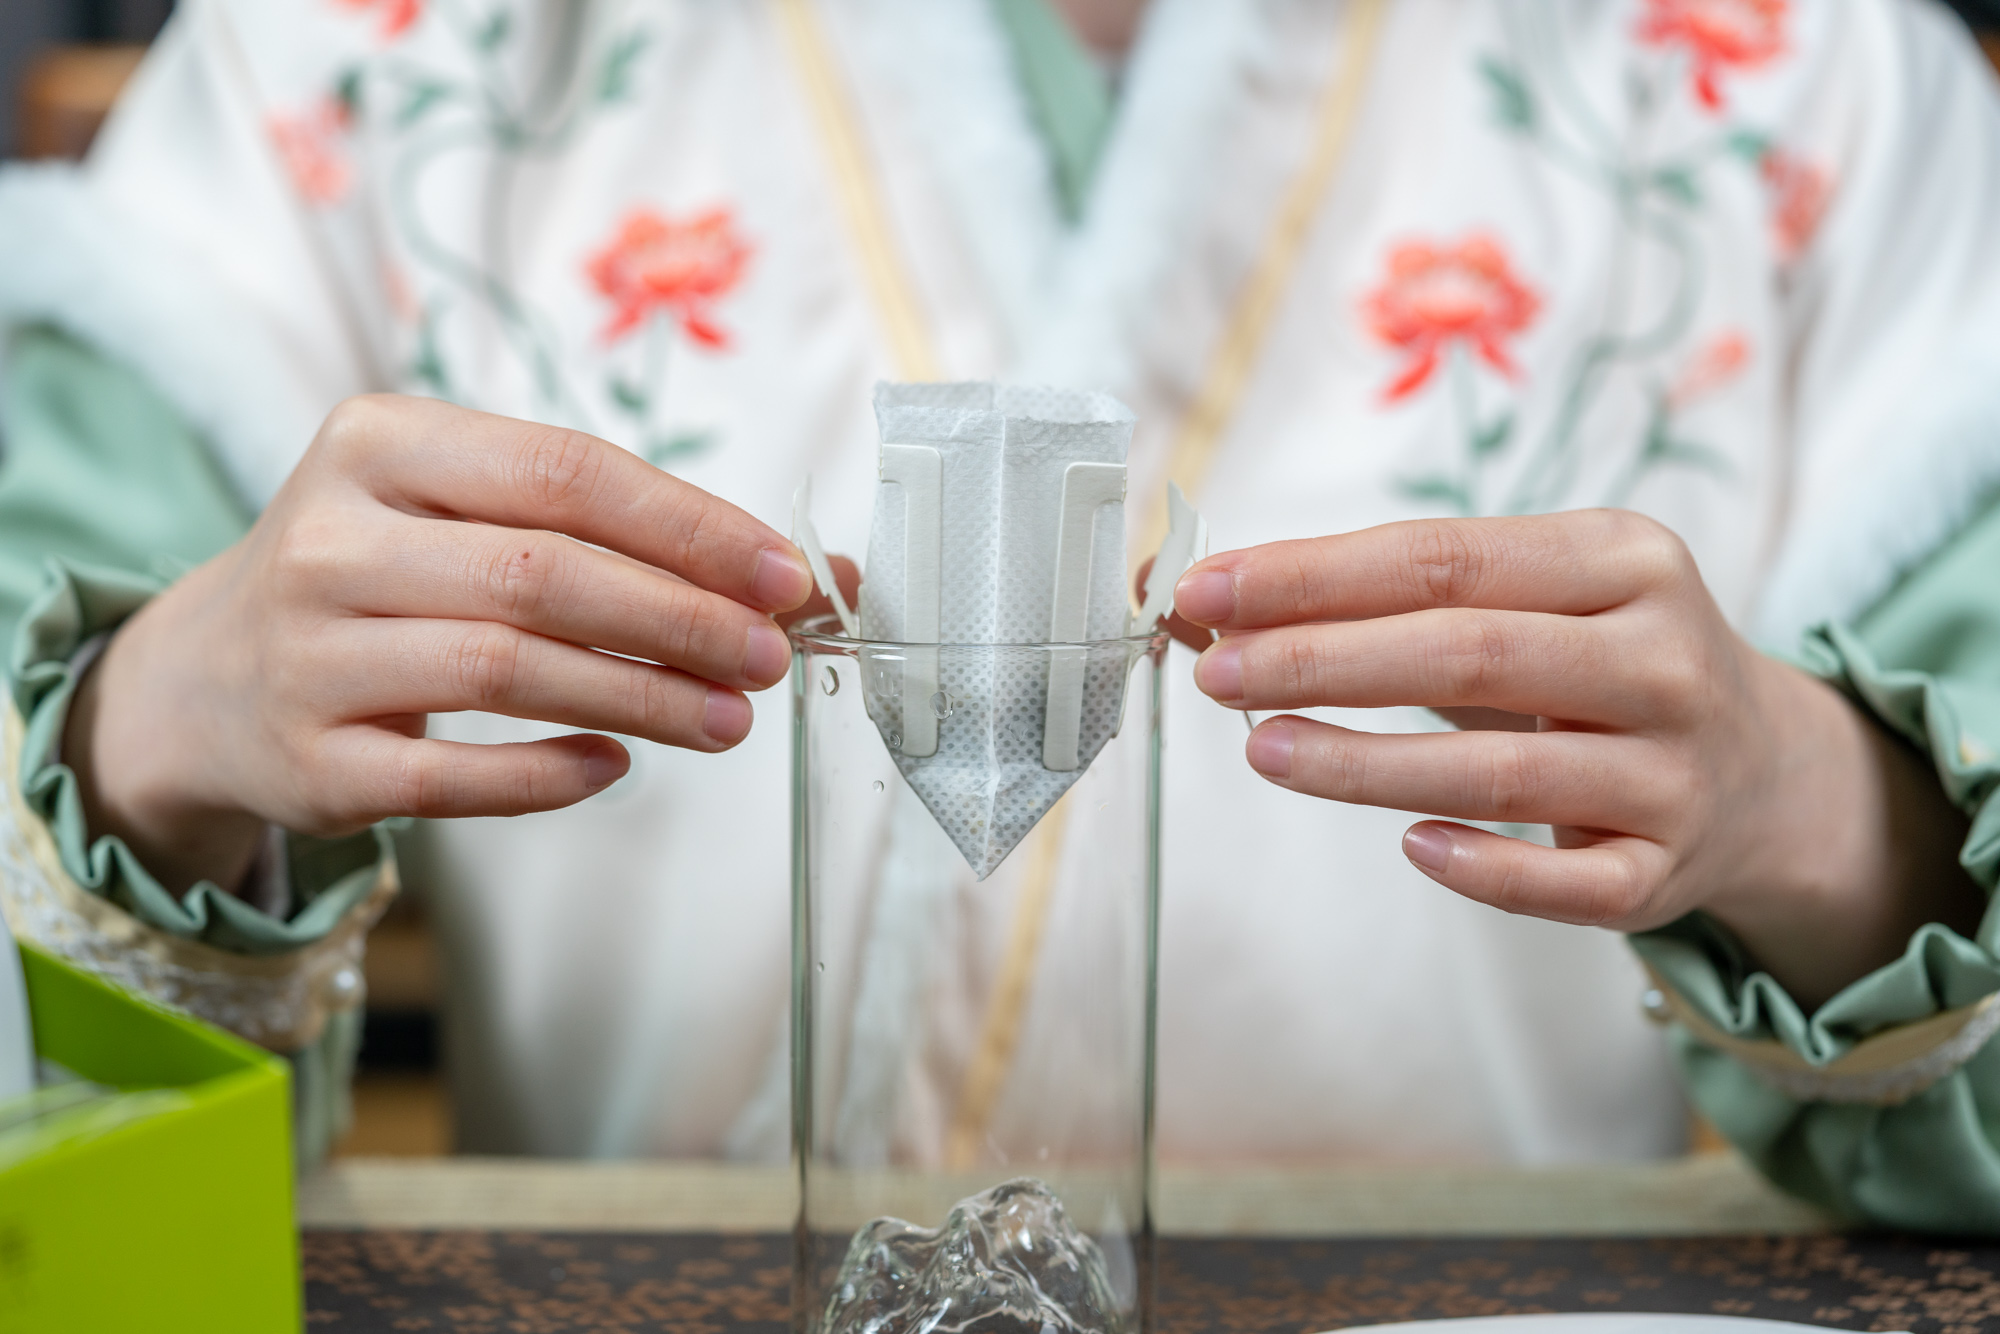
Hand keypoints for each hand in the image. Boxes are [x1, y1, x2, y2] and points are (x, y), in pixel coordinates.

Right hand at [65, 395, 813, 894]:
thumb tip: (809, 576)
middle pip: (546, 574)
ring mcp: (310, 655)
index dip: (691, 527)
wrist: (207, 679)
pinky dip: (552, 773)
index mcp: (379, 442)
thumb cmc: (381, 574)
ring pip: (508, 671)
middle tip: (768, 657)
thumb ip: (615, 531)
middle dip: (682, 618)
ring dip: (641, 697)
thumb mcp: (464, 511)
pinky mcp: (311, 764)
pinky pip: (455, 779)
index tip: (786, 575)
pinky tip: (619, 764)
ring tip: (728, 719)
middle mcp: (331, 539)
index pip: (566, 472)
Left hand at [1175, 510, 1975, 1005]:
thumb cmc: (1596, 663)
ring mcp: (1674, 771)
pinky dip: (1487, 869)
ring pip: (1503, 773)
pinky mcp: (1668, 871)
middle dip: (1324, 661)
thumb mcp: (1527, 599)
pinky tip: (1409, 848)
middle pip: (1469, 653)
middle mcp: (1663, 658)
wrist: (1764, 769)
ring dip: (1368, 763)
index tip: (1207, 590)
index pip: (1444, 557)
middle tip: (1218, 673)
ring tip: (1263, 751)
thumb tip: (1209, 607)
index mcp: (1623, 558)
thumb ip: (1388, 598)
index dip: (1315, 576)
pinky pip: (1570, 884)